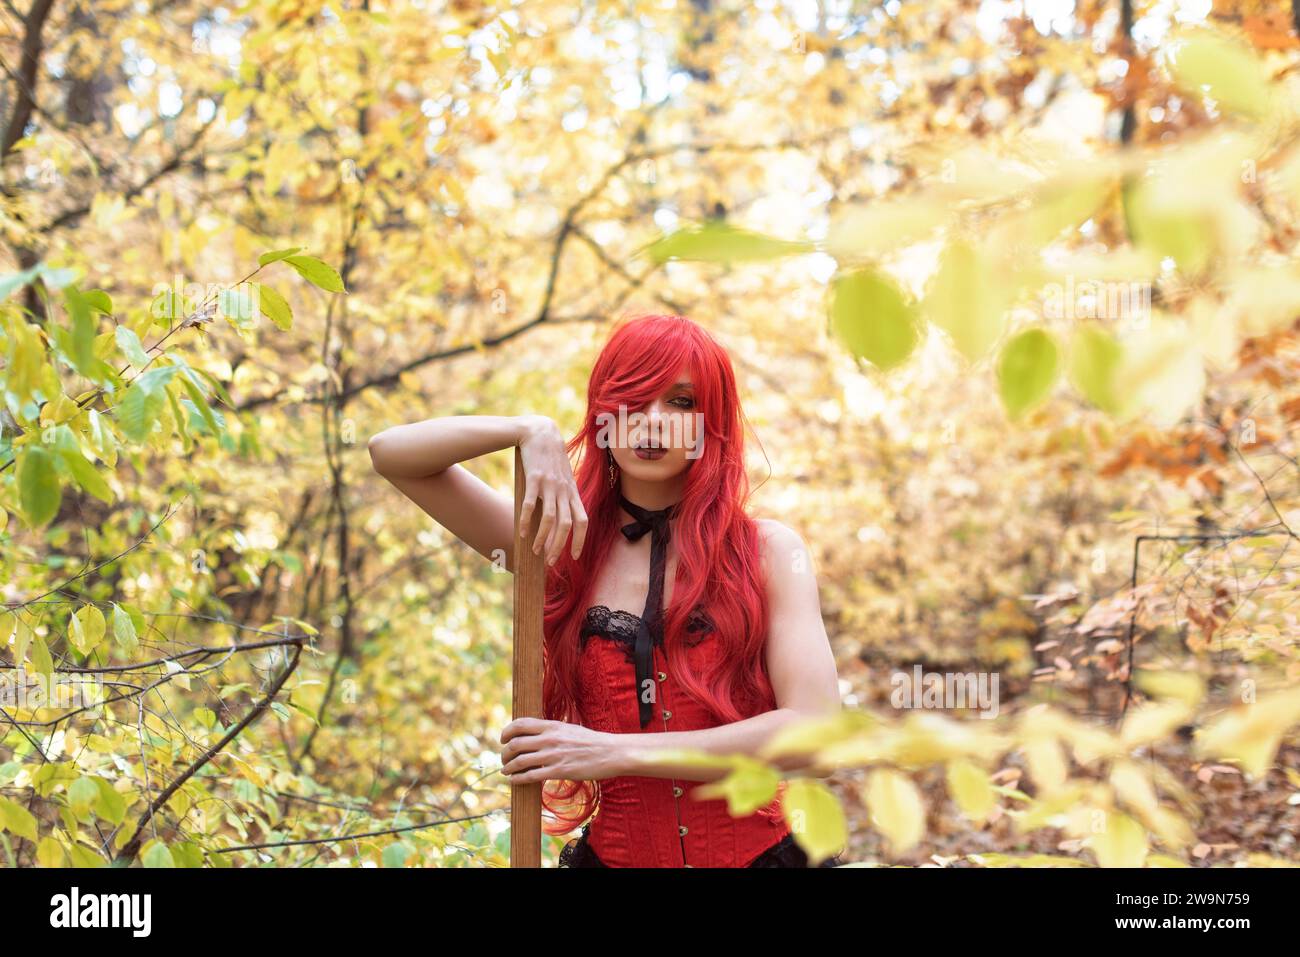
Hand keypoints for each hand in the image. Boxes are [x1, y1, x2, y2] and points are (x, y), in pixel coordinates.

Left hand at [499, 717, 622, 783]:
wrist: (611, 753)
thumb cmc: (591, 741)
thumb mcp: (569, 729)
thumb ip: (551, 730)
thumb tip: (535, 735)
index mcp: (552, 725)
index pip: (520, 724)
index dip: (507, 731)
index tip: (503, 739)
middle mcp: (550, 738)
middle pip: (515, 743)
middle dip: (504, 753)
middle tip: (504, 759)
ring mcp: (553, 755)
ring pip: (520, 761)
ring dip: (508, 767)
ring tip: (506, 771)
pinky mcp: (559, 771)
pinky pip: (531, 776)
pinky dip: (518, 779)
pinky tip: (515, 781)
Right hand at [516, 415, 587, 565]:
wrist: (540, 432)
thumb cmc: (551, 458)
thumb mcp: (563, 477)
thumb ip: (564, 496)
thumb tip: (560, 520)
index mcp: (572, 492)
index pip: (583, 521)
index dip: (580, 540)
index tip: (575, 556)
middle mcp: (564, 490)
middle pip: (566, 525)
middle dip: (559, 546)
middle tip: (551, 561)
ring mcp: (550, 485)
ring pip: (550, 518)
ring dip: (543, 538)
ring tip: (535, 550)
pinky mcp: (534, 478)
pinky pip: (530, 505)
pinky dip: (525, 521)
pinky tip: (520, 532)